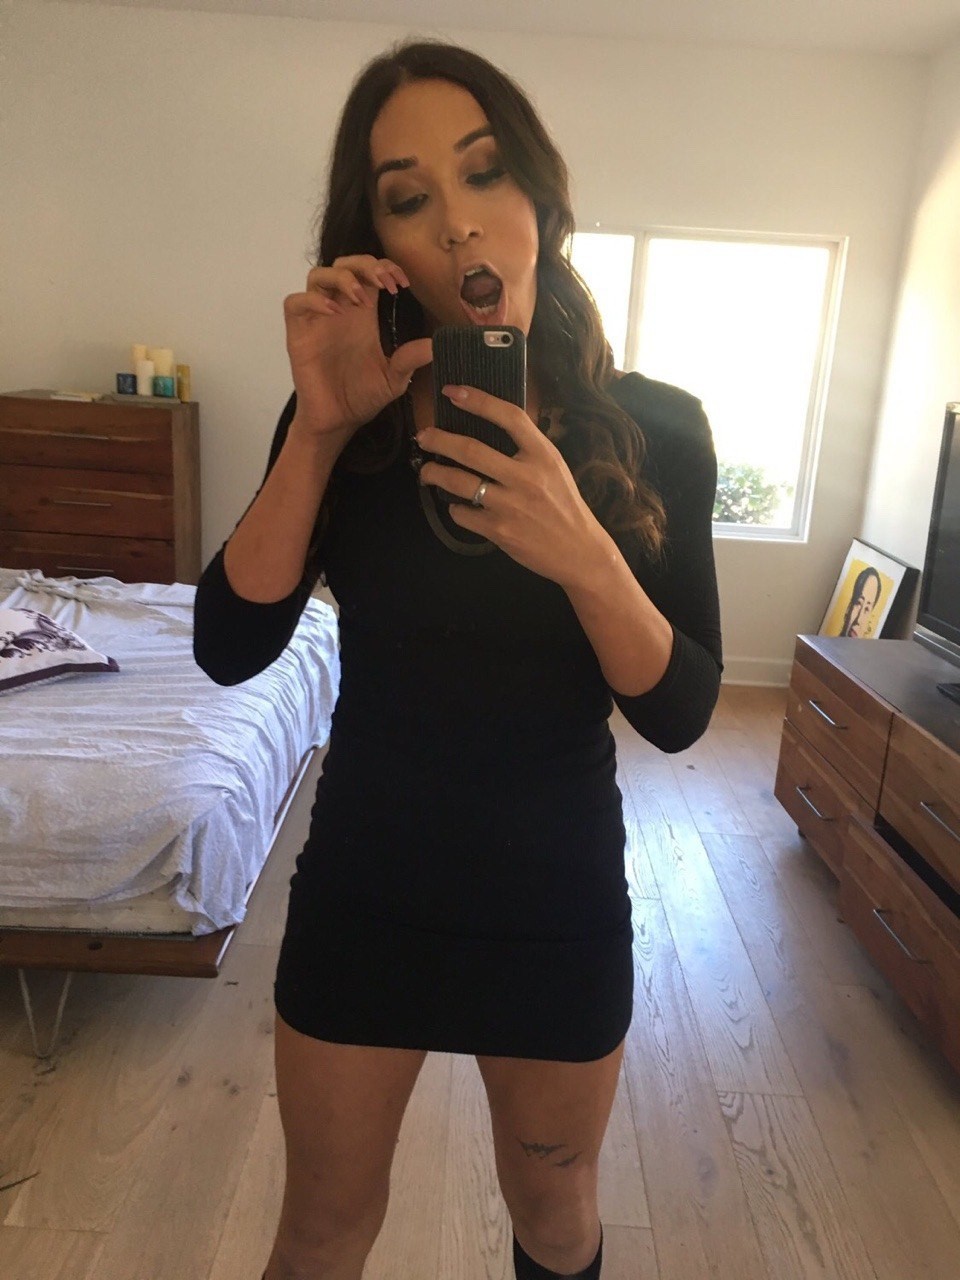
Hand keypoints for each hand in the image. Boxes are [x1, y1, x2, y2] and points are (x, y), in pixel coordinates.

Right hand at [283, 255, 432, 440]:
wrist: (338, 421)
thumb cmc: (362, 397)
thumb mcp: (394, 378)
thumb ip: (410, 358)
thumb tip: (435, 344)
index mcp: (363, 314)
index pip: (370, 273)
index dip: (386, 267)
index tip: (403, 283)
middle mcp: (340, 311)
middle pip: (343, 264)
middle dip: (364, 264)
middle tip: (384, 281)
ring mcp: (317, 320)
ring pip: (317, 275)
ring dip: (341, 278)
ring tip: (360, 297)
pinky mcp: (298, 335)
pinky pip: (294, 303)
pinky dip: (312, 300)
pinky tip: (333, 312)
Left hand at [416, 385, 615, 588]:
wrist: (578, 551)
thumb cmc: (564, 506)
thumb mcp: (554, 468)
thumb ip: (528, 449)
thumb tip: (491, 427)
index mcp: (543, 455)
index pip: (509, 417)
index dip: (478, 400)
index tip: (453, 391)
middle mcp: (526, 477)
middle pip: (471, 450)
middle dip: (439, 440)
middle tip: (424, 436)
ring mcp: (510, 505)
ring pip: (459, 482)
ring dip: (435, 473)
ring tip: (427, 471)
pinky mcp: (499, 530)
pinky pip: (463, 513)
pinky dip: (455, 507)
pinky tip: (458, 506)